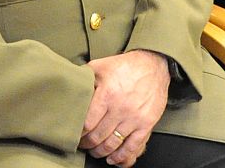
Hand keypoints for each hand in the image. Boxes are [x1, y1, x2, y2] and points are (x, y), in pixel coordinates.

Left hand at [81, 51, 168, 166]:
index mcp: (107, 94)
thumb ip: (84, 77)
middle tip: (84, 145)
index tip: (75, 135)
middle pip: (98, 137)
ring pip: (113, 145)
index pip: (88, 124)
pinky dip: (122, 157)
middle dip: (88, 145)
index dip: (79, 134)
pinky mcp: (146, 124)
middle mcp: (120, 108)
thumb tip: (70, 86)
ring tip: (96, 151)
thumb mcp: (101, 66)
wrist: (153, 65)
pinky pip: (133, 147)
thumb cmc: (126, 66)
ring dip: (102, 152)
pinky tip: (114, 159)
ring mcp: (134, 118)